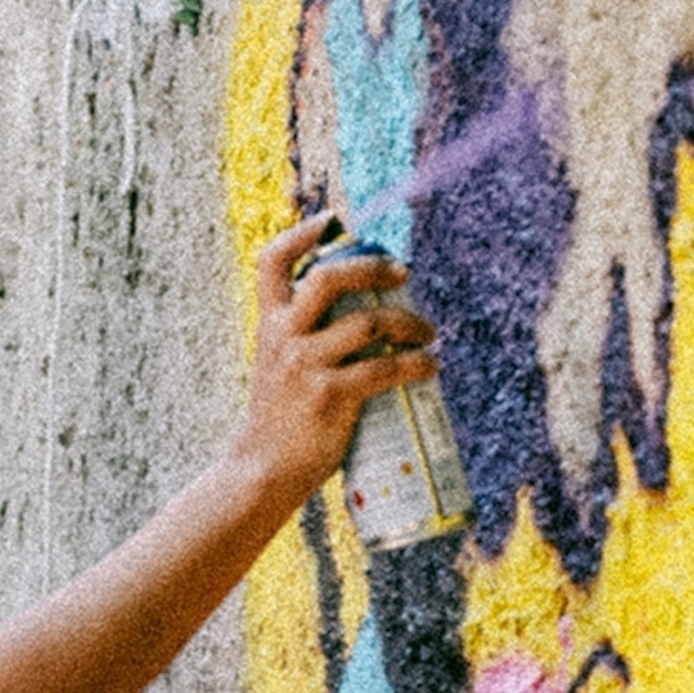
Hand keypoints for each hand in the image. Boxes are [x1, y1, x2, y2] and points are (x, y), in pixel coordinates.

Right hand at [238, 213, 437, 507]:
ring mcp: (306, 366)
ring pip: (369, 323)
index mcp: (268, 324)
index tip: (333, 223)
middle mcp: (284, 337)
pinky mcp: (330, 397)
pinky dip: (417, 364)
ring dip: (410, 322)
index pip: (273, 262)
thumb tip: (361, 318)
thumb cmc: (278, 419)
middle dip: (374, 268)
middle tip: (403, 275)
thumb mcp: (277, 366)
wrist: (262, 469)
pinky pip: (384, 369)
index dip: (302, 233)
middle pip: (330, 278)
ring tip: (430, 333)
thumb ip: (303, 339)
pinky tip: (431, 366)